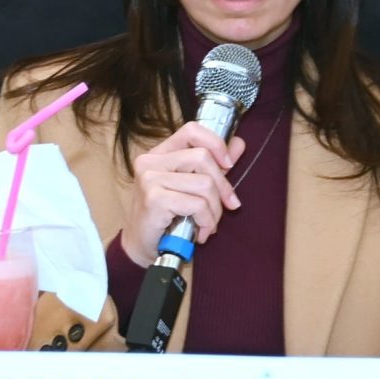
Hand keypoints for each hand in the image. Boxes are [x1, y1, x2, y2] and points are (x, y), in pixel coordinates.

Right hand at [119, 122, 244, 266]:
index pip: (192, 130)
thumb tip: (238, 143)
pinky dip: (206, 221)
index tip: (228, 165)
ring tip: (208, 224)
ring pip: (204, 184)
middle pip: (203, 158)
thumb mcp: (192, 188)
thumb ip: (213, 166)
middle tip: (226, 207)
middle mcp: (151, 161)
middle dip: (222, 187)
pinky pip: (197, 204)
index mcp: (160, 154)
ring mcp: (150, 179)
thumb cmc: (166, 218)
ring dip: (214, 210)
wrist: (142, 247)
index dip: (216, 144)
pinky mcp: (154, 198)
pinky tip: (200, 233)